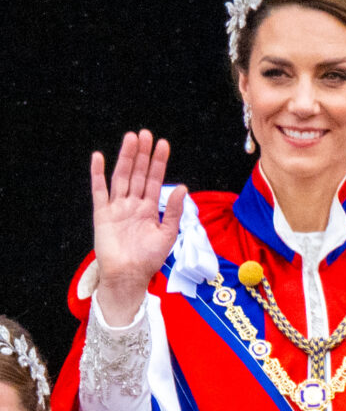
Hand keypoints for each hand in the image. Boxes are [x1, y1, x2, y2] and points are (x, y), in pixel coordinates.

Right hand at [91, 130, 186, 325]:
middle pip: (137, 173)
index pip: (154, 178)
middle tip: (145, 133)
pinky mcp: (102, 214)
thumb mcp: (167, 233)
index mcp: (149, 207)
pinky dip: (98, 174)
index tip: (163, 144)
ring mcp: (117, 207)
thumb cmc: (149, 259)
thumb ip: (174, 210)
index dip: (158, 161)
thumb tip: (182, 186)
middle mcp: (133, 204)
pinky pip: (99, 191)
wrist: (129, 277)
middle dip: (142, 154)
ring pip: (121, 177)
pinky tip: (99, 157)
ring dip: (125, 157)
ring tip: (130, 138)